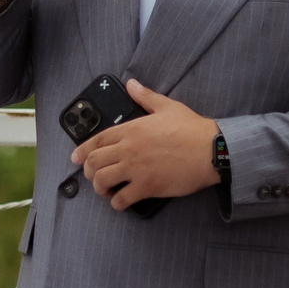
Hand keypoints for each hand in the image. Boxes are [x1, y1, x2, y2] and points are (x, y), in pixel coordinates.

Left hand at [70, 79, 219, 209]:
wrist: (212, 149)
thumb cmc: (192, 128)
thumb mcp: (167, 107)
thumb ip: (145, 97)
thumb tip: (131, 84)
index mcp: (131, 130)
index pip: (96, 140)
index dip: (82, 151)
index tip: (76, 159)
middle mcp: (128, 149)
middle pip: (94, 162)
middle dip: (89, 172)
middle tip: (94, 177)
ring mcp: (136, 169)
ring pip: (102, 181)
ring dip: (99, 188)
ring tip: (106, 190)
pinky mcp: (147, 186)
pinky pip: (121, 199)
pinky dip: (117, 203)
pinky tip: (120, 202)